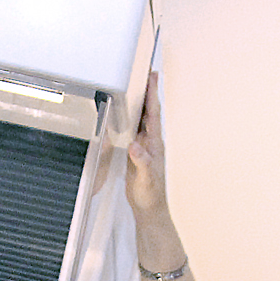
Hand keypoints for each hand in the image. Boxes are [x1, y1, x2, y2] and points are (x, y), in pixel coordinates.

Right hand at [125, 70, 167, 214]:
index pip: (153, 114)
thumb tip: (135, 145)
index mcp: (154, 144)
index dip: (152, 95)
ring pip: (142, 119)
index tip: (151, 77)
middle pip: (149, 111)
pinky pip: (134, 130)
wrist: (149, 208)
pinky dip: (130, 118)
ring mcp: (144, 146)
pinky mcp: (136, 153)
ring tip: (136, 85)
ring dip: (140, 102)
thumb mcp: (146, 179)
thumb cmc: (150, 195)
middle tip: (146, 72)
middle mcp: (151, 142)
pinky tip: (125, 113)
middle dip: (148, 92)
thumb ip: (142, 162)